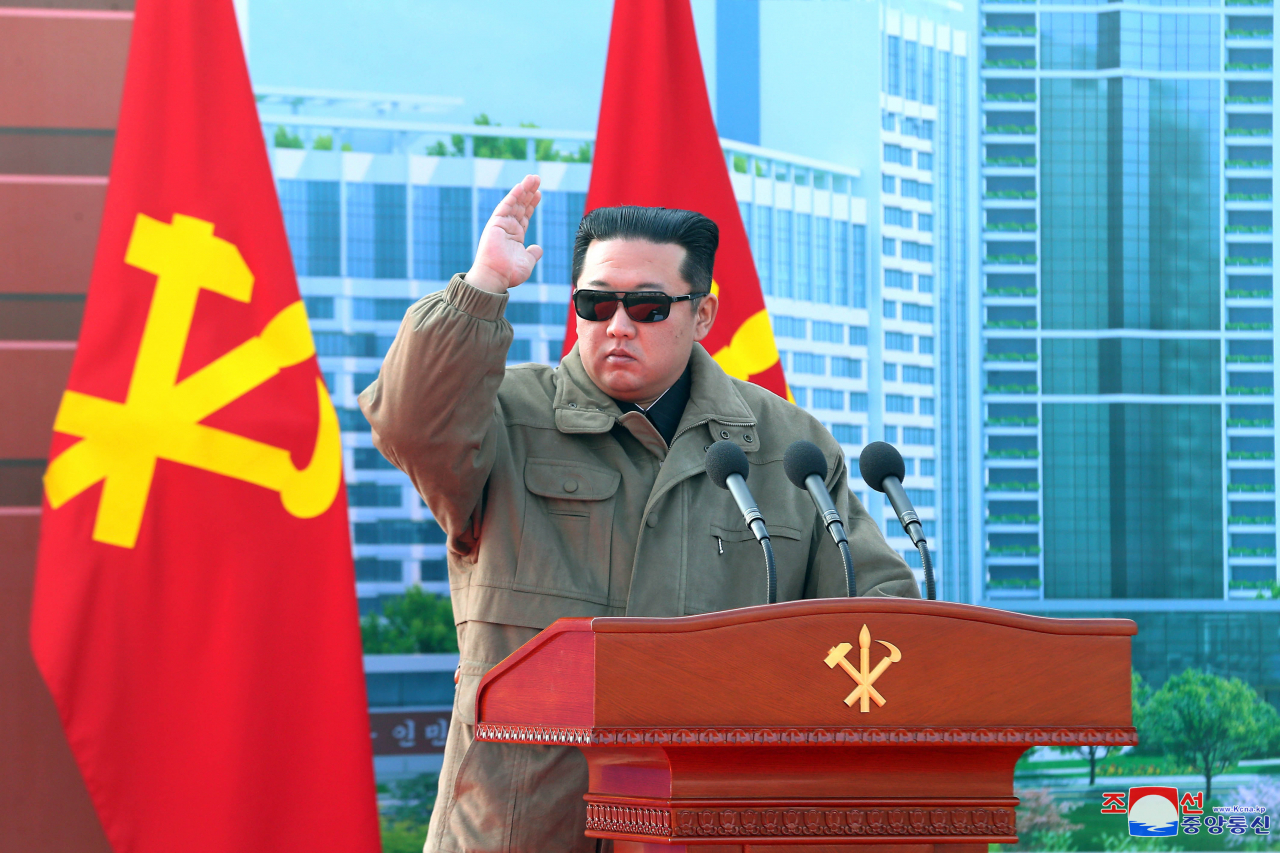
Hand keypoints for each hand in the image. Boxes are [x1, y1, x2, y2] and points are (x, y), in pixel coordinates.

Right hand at [466, 174, 543, 292]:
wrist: (496, 277)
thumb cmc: (509, 274)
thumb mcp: (527, 262)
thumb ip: (533, 253)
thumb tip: (539, 248)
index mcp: (515, 236)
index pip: (525, 216)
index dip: (531, 204)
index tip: (539, 193)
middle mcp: (508, 229)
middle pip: (520, 206)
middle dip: (529, 192)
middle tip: (537, 178)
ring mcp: (501, 225)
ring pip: (514, 203)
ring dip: (523, 190)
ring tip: (533, 178)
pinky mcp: (495, 223)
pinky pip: (505, 206)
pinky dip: (513, 196)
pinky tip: (521, 186)